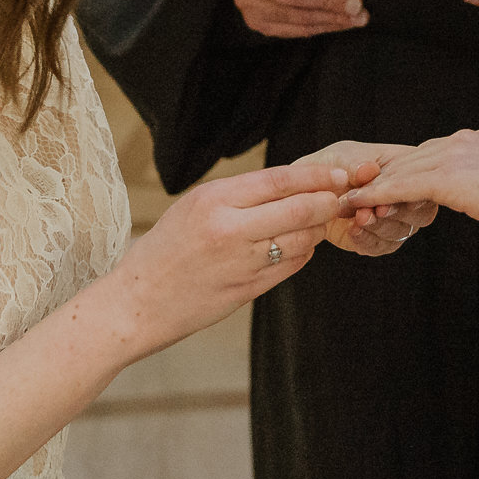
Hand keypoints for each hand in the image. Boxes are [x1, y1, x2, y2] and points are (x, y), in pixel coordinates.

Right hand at [100, 160, 353, 353]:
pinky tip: (298, 247)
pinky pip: (292, 266)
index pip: (280, 179)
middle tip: (341, 197)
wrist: (136, 304)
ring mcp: (241, 263)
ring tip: (316, 223)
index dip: (316, 175)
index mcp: (213, 200)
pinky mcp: (247, 291)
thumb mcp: (192, 207)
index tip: (339, 174)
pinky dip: (303, 253)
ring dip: (318, 230)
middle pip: (301, 208)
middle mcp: (229, 229)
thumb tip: (291, 184)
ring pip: (303, 240)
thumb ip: (238, 195)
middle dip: (329, 202)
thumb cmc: (164, 251)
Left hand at [298, 141, 438, 255]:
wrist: (311, 190)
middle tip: (370, 210)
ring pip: (401, 232)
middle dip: (395, 213)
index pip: (421, 183)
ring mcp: (395, 220)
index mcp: (407, 169)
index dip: (407, 194)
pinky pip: (381, 246)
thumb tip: (368, 169)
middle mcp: (407, 197)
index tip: (384, 198)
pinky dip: (367, 240)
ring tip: (358, 218)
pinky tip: (353, 231)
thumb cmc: (332, 165)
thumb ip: (354, 164)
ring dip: (379, 227)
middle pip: (421, 213)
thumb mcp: (340, 156)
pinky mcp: (379, 239)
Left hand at [343, 127, 478, 248]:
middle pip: (410, 158)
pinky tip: (359, 207)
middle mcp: (467, 140)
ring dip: (371, 187)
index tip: (384, 186)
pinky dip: (377, 196)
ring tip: (344, 202)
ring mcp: (458, 154)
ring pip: (401, 170)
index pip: (433, 154)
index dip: (406, 171)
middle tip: (351, 192)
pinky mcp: (452, 176)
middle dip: (380, 175)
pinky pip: (403, 186)